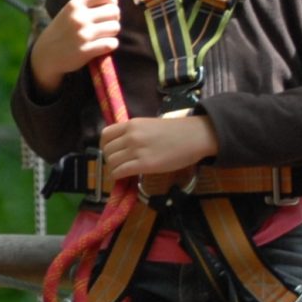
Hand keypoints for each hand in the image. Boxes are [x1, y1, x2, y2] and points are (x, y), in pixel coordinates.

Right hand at [30, 0, 121, 93]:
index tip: (108, 7)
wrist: (45, 54)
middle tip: (105, 24)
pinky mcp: (86, 50)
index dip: (112, 0)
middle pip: (114, 11)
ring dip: (112, 32)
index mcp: (75, 4)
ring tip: (102, 35)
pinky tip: (101, 45)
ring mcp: (83, 34)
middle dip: (114, 18)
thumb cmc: (63, 30)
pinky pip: (112, 44)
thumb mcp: (74, 11)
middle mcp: (79, 17)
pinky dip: (110, 45)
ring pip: (115, 27)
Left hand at [97, 110, 218, 187]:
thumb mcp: (150, 125)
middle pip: (108, 150)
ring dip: (115, 168)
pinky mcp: (144, 165)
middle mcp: (131, 136)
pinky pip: (120, 172)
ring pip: (112, 162)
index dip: (106, 145)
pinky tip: (124, 177)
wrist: (195, 136)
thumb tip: (124, 144)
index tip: (113, 151)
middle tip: (121, 163)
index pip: (105, 135)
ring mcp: (136, 150)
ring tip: (124, 170)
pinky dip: (118, 176)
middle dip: (111, 159)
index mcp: (132, 124)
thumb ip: (135, 133)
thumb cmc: (177, 131)